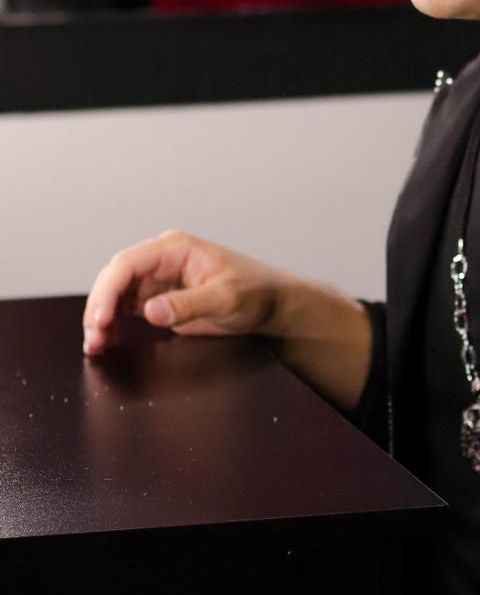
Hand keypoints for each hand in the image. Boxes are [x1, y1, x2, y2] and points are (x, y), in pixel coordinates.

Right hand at [82, 231, 288, 356]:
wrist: (269, 303)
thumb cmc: (255, 291)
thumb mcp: (227, 299)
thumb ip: (190, 304)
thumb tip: (151, 311)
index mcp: (175, 248)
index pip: (127, 263)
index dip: (108, 291)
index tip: (102, 319)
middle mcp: (161, 260)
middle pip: (114, 279)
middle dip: (99, 307)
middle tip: (94, 339)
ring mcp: (157, 279)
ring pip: (115, 295)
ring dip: (100, 318)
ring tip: (95, 346)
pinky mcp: (157, 298)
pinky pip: (124, 308)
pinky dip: (112, 324)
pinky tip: (105, 342)